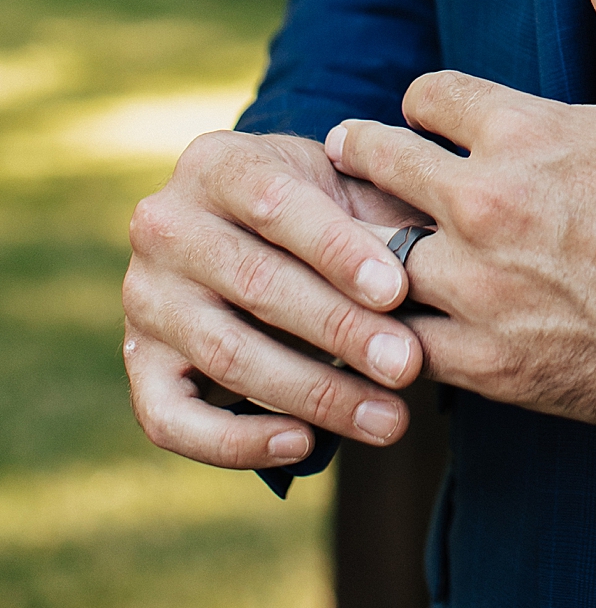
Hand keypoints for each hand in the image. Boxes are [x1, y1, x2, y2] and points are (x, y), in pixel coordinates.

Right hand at [123, 127, 427, 472]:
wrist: (243, 230)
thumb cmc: (315, 208)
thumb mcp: (344, 187)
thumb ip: (382, 212)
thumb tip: (444, 254)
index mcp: (215, 163)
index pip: (275, 204)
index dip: (338, 249)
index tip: (398, 290)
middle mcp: (164, 226)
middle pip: (256, 283)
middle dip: (340, 329)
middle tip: (407, 365)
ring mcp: (143, 299)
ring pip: (227, 355)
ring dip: (315, 393)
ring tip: (389, 417)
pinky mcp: (139, 367)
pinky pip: (175, 420)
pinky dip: (238, 441)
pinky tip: (304, 445)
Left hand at [326, 0, 595, 429]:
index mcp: (527, 131)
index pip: (427, 97)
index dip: (427, 99)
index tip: (425, 112)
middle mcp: (488, 207)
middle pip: (383, 170)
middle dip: (368, 155)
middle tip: (349, 153)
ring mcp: (484, 292)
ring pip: (377, 264)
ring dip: (374, 250)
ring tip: (365, 247)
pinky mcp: (494, 368)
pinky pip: (402, 349)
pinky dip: (395, 334)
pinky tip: (400, 327)